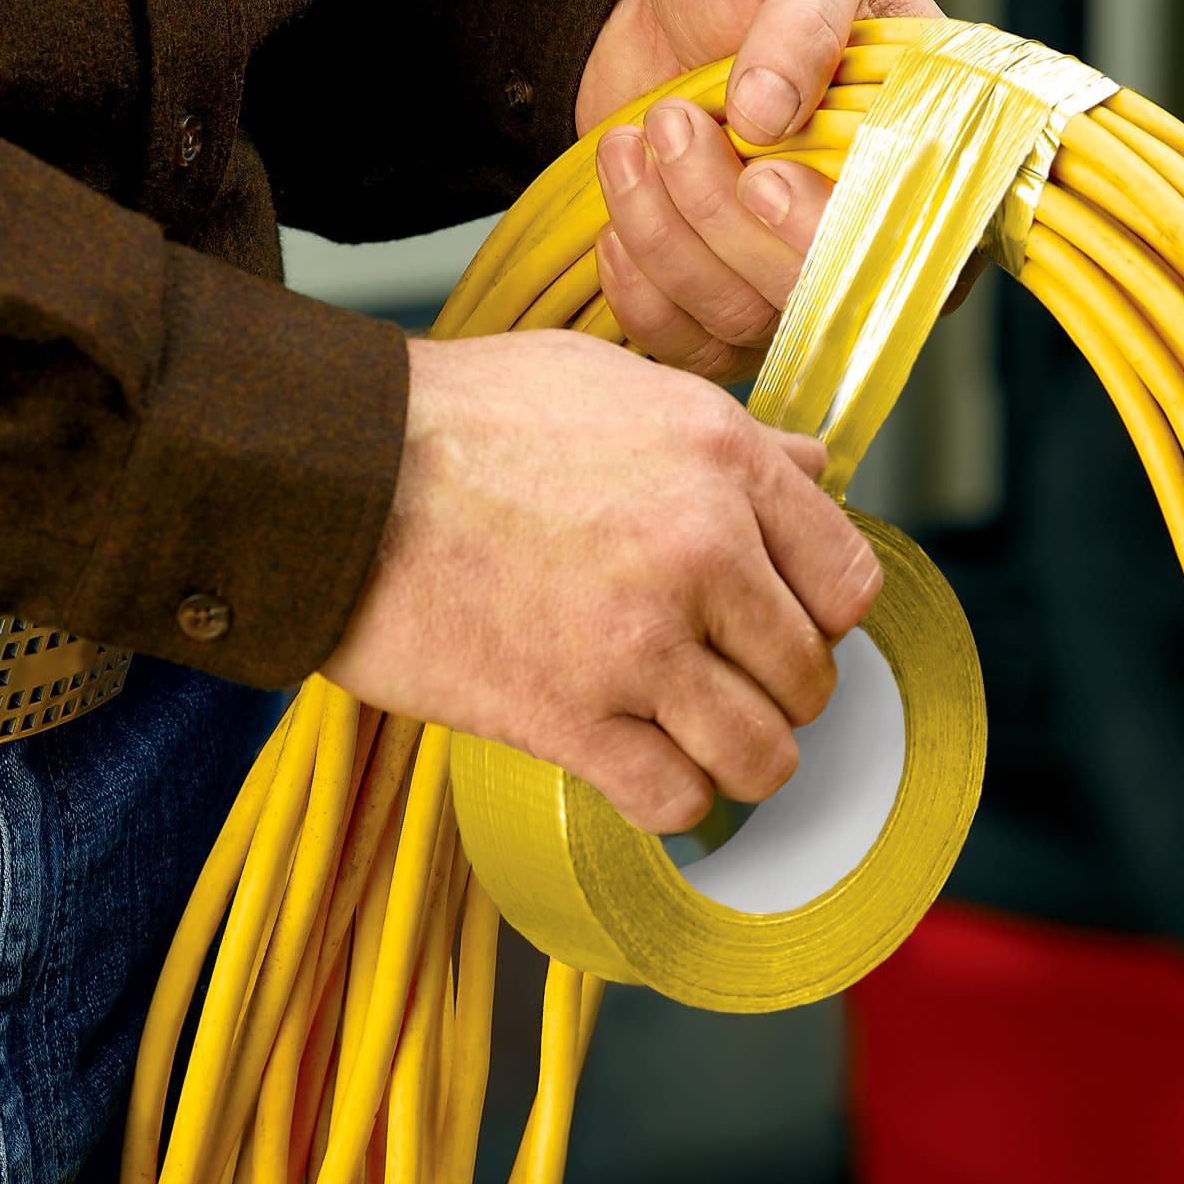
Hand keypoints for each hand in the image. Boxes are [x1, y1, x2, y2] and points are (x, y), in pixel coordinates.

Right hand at [323, 333, 883, 832]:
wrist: (334, 477)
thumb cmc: (460, 418)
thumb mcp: (614, 382)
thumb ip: (729, 431)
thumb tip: (812, 467)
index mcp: (721, 460)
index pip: (848, 582)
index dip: (819, 614)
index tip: (778, 622)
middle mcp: (701, 552)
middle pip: (810, 677)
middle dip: (772, 690)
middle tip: (718, 679)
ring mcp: (638, 644)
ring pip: (760, 756)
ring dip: (733, 758)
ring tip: (688, 736)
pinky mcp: (569, 719)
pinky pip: (675, 801)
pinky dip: (667, 798)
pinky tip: (632, 764)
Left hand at [576, 0, 941, 378]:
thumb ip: (807, 11)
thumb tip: (772, 113)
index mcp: (935, 142)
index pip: (919, 238)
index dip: (837, 231)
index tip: (762, 176)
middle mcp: (878, 225)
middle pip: (820, 294)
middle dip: (726, 218)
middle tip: (674, 124)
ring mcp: (796, 270)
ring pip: (746, 319)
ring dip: (670, 236)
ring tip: (636, 139)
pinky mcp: (722, 293)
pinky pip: (686, 342)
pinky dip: (640, 288)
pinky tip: (618, 213)